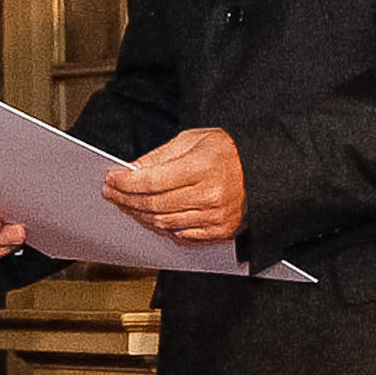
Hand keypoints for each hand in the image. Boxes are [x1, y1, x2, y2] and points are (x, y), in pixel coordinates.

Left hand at [102, 127, 244, 244]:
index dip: (126, 182)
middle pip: (155, 204)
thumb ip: (160, 156)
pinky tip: (152, 217)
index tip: (111, 179)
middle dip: (127, 199)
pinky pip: (182, 235)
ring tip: (127, 205)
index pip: (152, 181)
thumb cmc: (230, 151)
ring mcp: (216, 216)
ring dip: (141, 215)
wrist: (263, 170)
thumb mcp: (193, 139)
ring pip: (165, 222)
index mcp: (202, 167)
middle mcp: (210, 194)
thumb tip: (132, 169)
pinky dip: (163, 227)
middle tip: (112, 193)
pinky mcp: (221, 231)